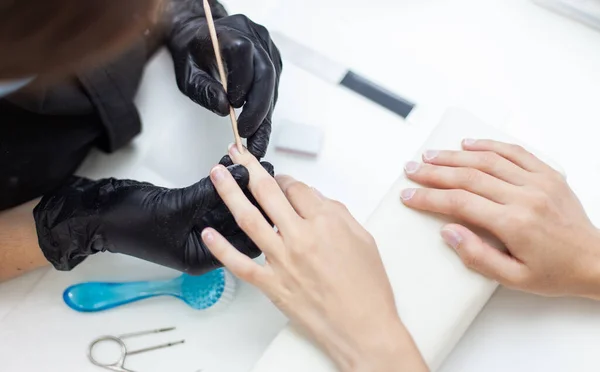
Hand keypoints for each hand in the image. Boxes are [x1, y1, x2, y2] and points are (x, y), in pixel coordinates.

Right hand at [33, 160, 273, 274]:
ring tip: (256, 165)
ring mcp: (197, 228)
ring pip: (228, 209)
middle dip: (254, 199)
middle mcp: (203, 245)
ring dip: (240, 188)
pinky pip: (214, 198)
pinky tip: (233, 165)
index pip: (245, 244)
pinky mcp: (190, 211)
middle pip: (239, 224)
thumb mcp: (175, 209)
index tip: (273, 194)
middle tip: (268, 173)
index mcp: (202, 258)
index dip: (261, 219)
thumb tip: (239, 174)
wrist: (100, 212)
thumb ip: (209, 193)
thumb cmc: (130, 222)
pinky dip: (224, 183)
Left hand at [169, 9, 281, 158]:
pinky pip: (273, 87)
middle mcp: (254, 37)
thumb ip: (203, 89)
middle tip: (247, 134)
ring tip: (255, 140)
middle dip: (258, 108)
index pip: (243, 52)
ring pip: (272, 84)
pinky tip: (258, 127)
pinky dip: (265, 109)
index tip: (234, 105)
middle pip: (265, 73)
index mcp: (230, 32)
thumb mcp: (187, 72)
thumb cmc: (192, 53)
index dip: (241, 80)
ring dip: (264, 114)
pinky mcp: (274, 61)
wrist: (201, 37)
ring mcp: (267, 48)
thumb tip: (223, 109)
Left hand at [201, 145, 427, 371]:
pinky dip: (221, 248)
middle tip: (237, 155)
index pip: (297, 188)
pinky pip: (240, 263)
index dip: (286, 179)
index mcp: (325, 222)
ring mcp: (283, 260)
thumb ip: (337, 214)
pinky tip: (209, 233)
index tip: (280, 179)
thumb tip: (314, 199)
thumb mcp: (363, 239)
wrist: (363, 328)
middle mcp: (300, 237)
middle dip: (249, 168)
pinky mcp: (272, 284)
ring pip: (248, 218)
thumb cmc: (367, 289)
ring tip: (217, 175)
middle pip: (268, 192)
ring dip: (230, 192)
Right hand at [401, 139, 599, 298]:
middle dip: (434, 172)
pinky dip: (489, 145)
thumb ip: (477, 256)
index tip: (409, 195)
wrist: (595, 261)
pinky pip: (515, 152)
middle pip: (468, 177)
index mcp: (514, 224)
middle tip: (411, 170)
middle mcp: (525, 197)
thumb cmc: (555, 272)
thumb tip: (447, 231)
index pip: (459, 203)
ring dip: (454, 156)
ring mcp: (538, 182)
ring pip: (487, 160)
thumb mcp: (513, 278)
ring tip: (430, 155)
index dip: (429, 197)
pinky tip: (469, 143)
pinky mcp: (548, 174)